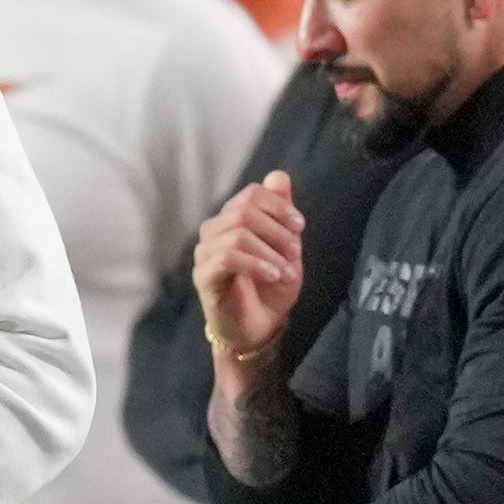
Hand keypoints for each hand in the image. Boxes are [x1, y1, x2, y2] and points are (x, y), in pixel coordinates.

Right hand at [194, 171, 304, 361]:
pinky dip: (256, 265)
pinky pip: (228, 258)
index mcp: (233, 220)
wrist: (260, 329)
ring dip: (270, 253)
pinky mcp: (203, 276)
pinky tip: (273, 276)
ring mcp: (205, 253)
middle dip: (277, 231)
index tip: (300, 226)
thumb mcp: (286, 247)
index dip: (279, 206)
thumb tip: (278, 175)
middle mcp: (214, 231)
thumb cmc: (271, 288)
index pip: (252, 194)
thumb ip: (281, 213)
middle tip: (294, 253)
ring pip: (238, 234)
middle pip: (244, 210)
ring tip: (286, 272)